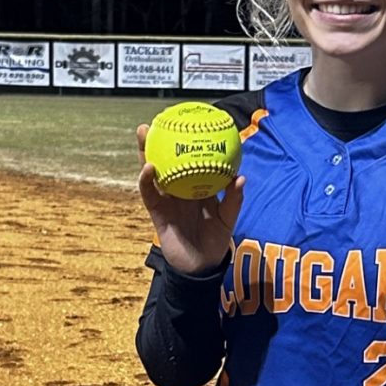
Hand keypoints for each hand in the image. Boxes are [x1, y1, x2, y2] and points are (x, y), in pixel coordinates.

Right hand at [136, 123, 243, 274]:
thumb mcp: (228, 218)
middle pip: (169, 160)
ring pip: (154, 171)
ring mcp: (166, 198)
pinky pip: (149, 193)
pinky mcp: (156, 211)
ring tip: (145, 133)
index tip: (189, 121)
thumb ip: (233, 199)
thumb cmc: (216, 241)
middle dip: (162, 140)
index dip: (189, 143)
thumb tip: (240, 178)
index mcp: (197, 186)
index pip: (192, 159)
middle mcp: (179, 188)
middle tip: (160, 119)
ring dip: (147, 152)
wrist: (200, 266)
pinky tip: (149, 168)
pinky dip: (147, 180)